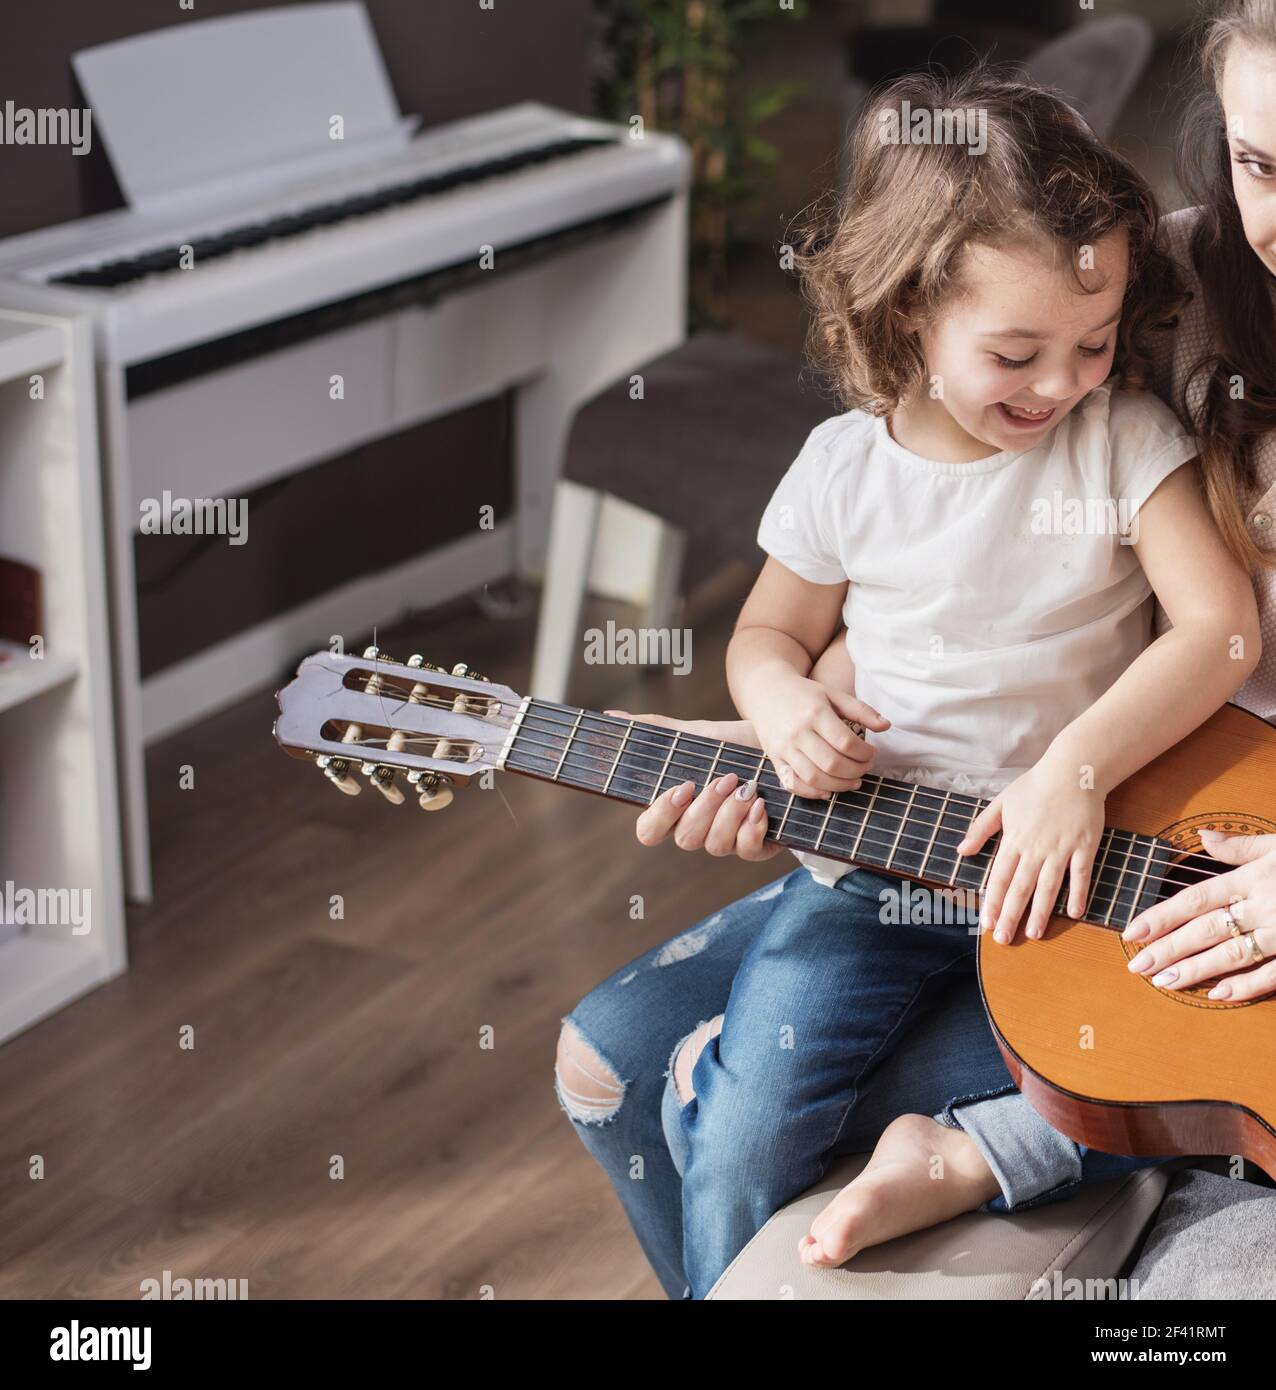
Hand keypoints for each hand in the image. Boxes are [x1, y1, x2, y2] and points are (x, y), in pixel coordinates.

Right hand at [610, 712, 781, 860]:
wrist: (781, 744)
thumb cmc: (732, 745)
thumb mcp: (696, 734)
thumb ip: (655, 730)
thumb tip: (610, 717)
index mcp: (676, 808)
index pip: (648, 831)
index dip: (660, 817)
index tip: (681, 788)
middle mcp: (698, 828)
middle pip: (685, 839)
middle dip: (705, 809)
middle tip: (725, 779)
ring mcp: (727, 839)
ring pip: (715, 846)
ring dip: (730, 815)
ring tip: (747, 787)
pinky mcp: (757, 844)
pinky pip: (747, 852)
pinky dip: (752, 829)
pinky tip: (760, 806)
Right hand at [748, 674, 888, 799]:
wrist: (766, 691)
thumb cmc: (804, 694)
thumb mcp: (833, 694)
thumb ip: (860, 710)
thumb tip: (886, 725)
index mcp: (815, 713)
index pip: (846, 743)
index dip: (865, 754)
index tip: (872, 754)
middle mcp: (797, 732)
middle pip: (831, 764)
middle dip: (855, 771)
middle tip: (865, 768)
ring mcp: (784, 748)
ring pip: (814, 778)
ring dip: (839, 786)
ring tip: (854, 781)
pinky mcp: (774, 759)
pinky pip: (792, 784)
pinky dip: (811, 793)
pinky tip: (828, 791)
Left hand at [957, 754, 1103, 942]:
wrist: (1072, 771)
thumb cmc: (1034, 786)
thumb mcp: (1000, 803)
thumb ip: (981, 829)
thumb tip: (962, 851)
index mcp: (1014, 839)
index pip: (998, 877)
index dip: (992, 902)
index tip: (986, 923)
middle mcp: (1035, 848)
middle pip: (1020, 887)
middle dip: (1010, 915)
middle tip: (1003, 939)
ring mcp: (1061, 848)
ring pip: (1048, 886)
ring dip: (1040, 911)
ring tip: (1033, 933)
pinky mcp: (1084, 846)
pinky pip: (1081, 874)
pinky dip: (1078, 893)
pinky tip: (1075, 912)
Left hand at [1122, 831, 1275, 1000]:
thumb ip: (1241, 846)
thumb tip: (1203, 837)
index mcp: (1252, 878)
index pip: (1195, 899)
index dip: (1161, 915)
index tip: (1132, 931)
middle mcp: (1263, 906)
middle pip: (1206, 930)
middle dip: (1168, 948)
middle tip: (1135, 966)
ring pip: (1232, 954)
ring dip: (1195, 970)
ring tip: (1163, 981)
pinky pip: (1273, 973)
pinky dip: (1246, 985)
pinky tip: (1218, 995)